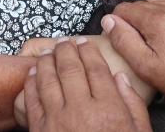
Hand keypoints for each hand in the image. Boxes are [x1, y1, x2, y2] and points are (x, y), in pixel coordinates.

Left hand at [22, 37, 150, 131]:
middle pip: (71, 69)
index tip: (84, 42)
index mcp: (109, 110)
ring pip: (48, 80)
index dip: (88, 51)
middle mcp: (82, 111)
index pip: (96, 69)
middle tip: (64, 42)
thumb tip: (121, 79)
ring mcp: (58, 121)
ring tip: (48, 53)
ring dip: (47, 62)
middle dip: (66, 50)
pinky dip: (31, 83)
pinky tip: (33, 74)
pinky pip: (32, 101)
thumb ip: (133, 105)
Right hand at [104, 3, 164, 131]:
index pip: (125, 9)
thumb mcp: (145, 67)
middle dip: (140, 23)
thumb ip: (123, 40)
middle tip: (145, 46)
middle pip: (146, 7)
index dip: (119, 23)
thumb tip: (109, 20)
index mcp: (158, 20)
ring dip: (161, 22)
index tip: (124, 38)